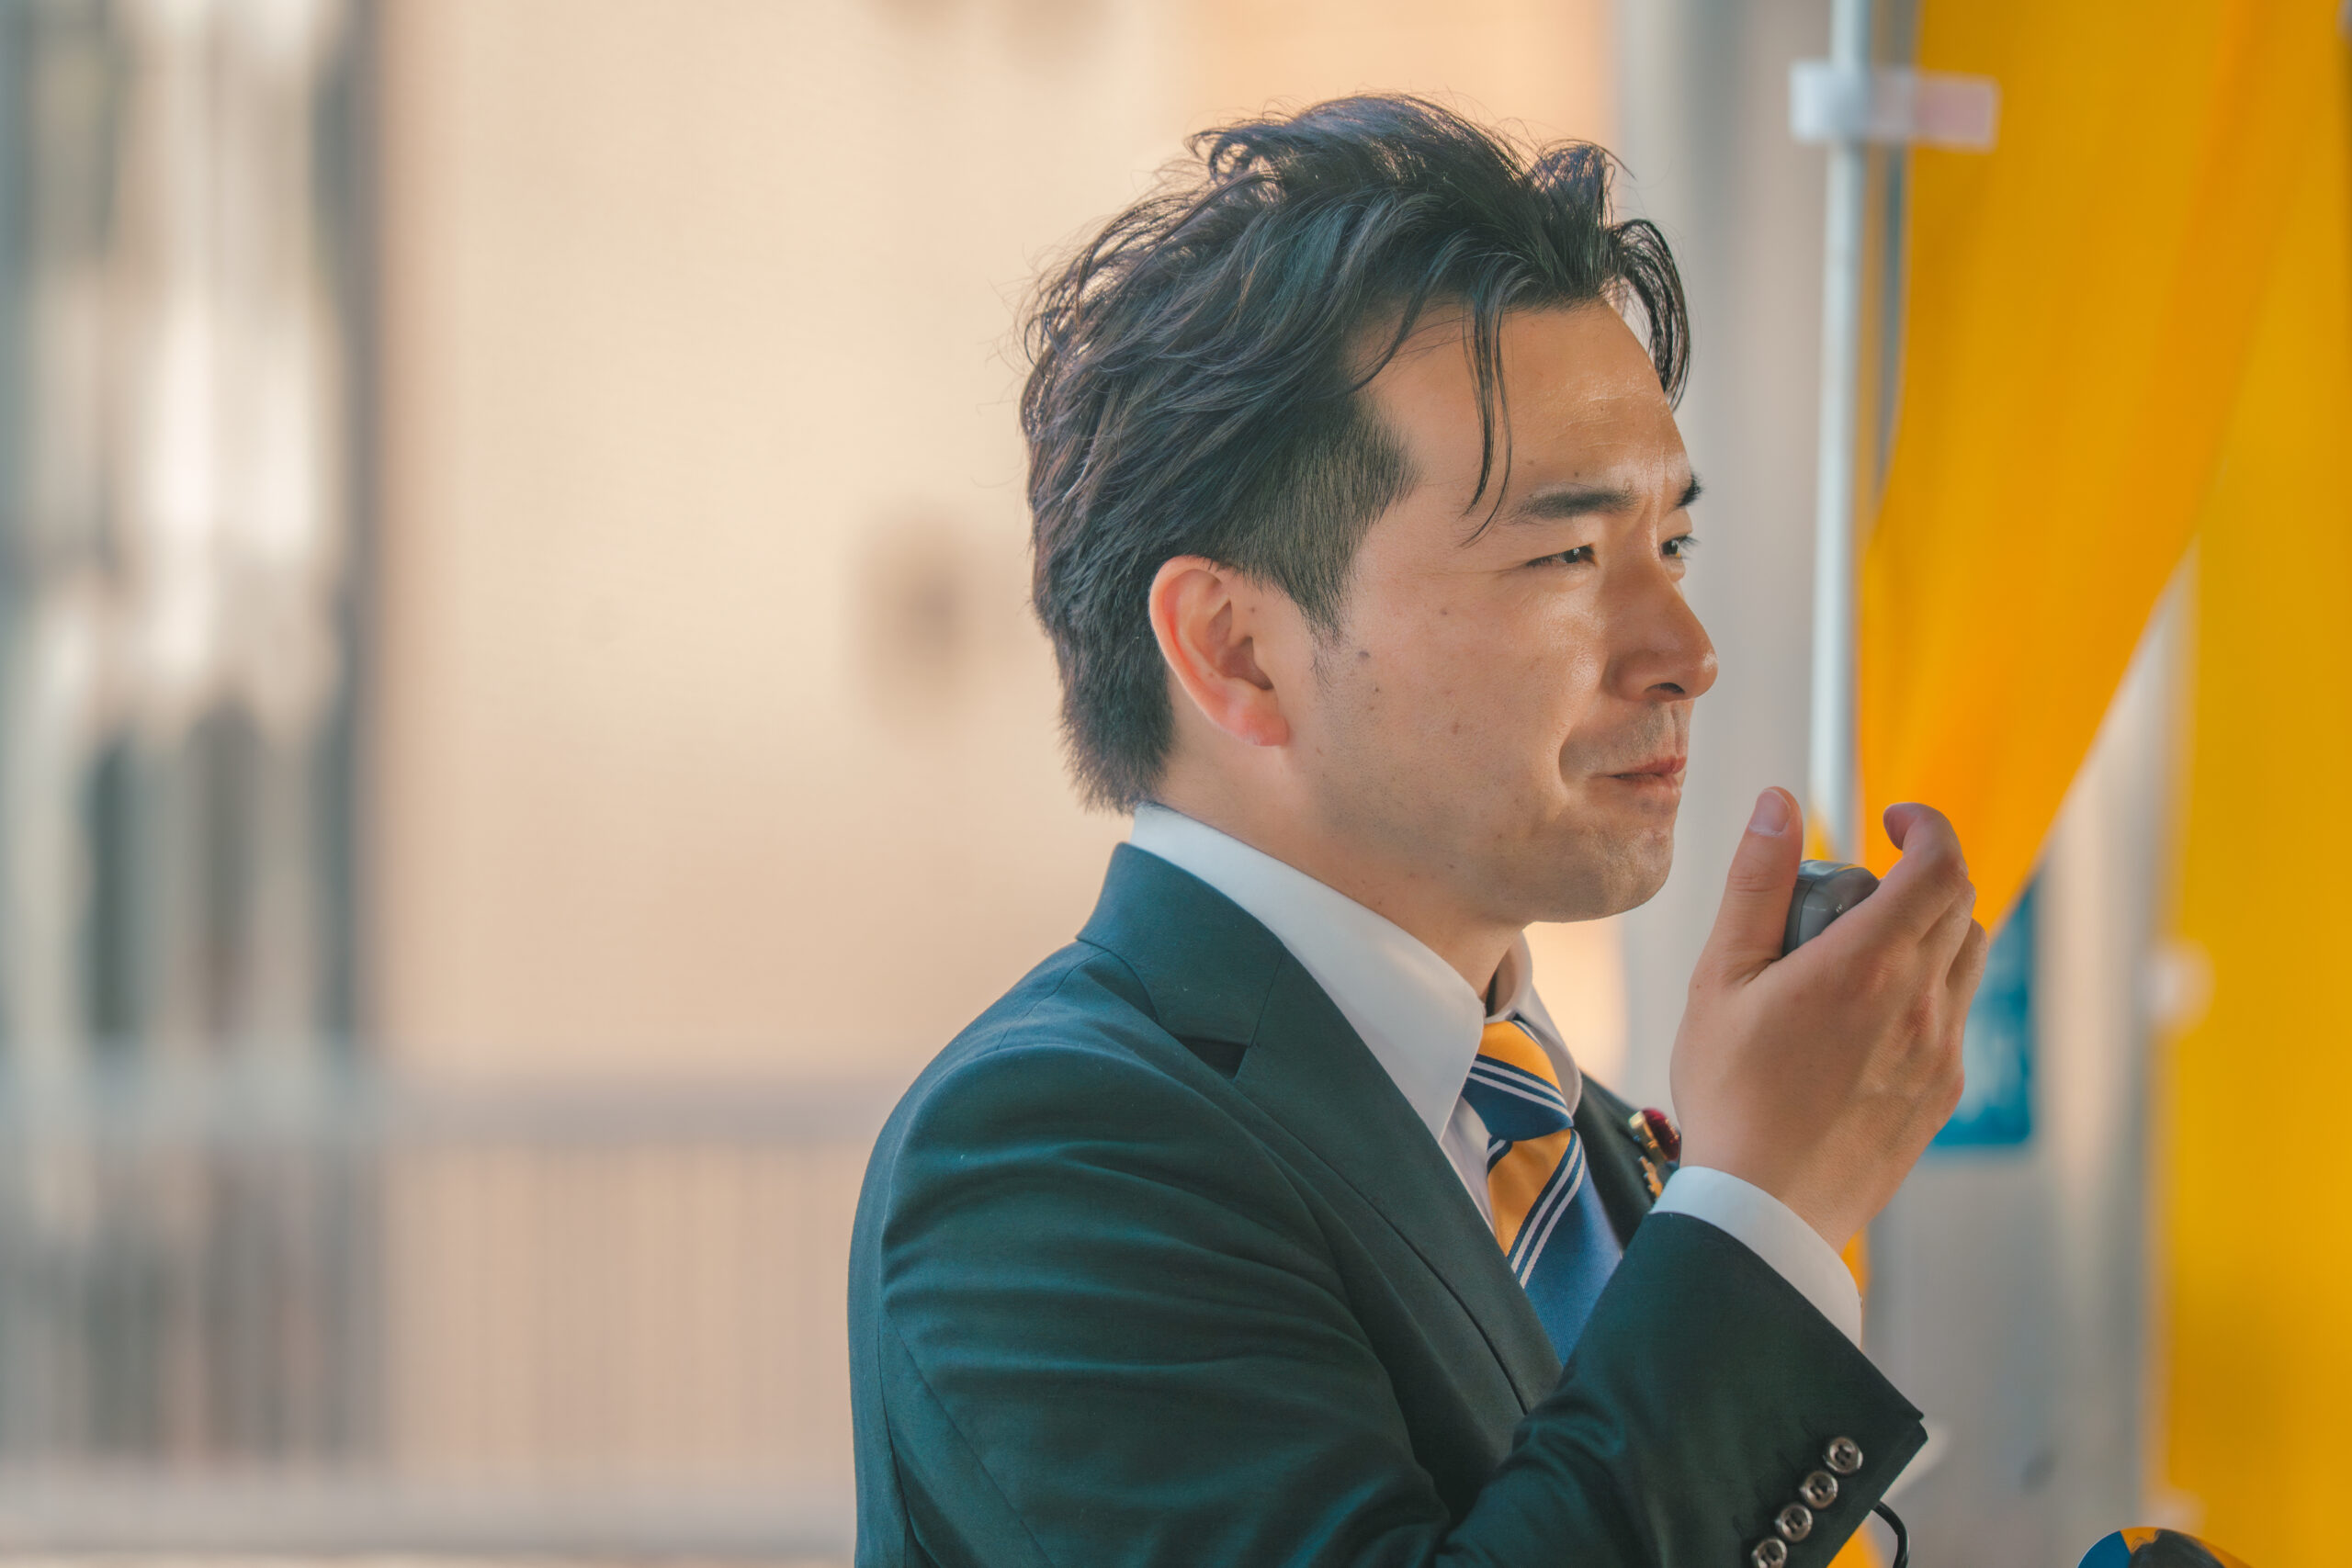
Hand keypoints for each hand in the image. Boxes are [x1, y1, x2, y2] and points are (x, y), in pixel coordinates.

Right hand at [1668, 787, 1989, 1250]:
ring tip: (1858, 959)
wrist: (1765, 1210)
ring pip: (1966, 961)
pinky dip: (1924, 993)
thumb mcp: (1720, 978)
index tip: (1893, 822)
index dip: (1927, 826)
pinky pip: (1954, 1018)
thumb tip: (1778, 805)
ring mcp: (1942, 1055)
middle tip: (1853, 894)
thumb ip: (1756, 883)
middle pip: (1961, 905)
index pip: (1941, 866)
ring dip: (1929, 934)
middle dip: (1919, 876)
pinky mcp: (1944, 1095)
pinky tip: (1861, 1025)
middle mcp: (1922, 1006)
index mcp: (1867, 966)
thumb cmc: (1730, 1096)